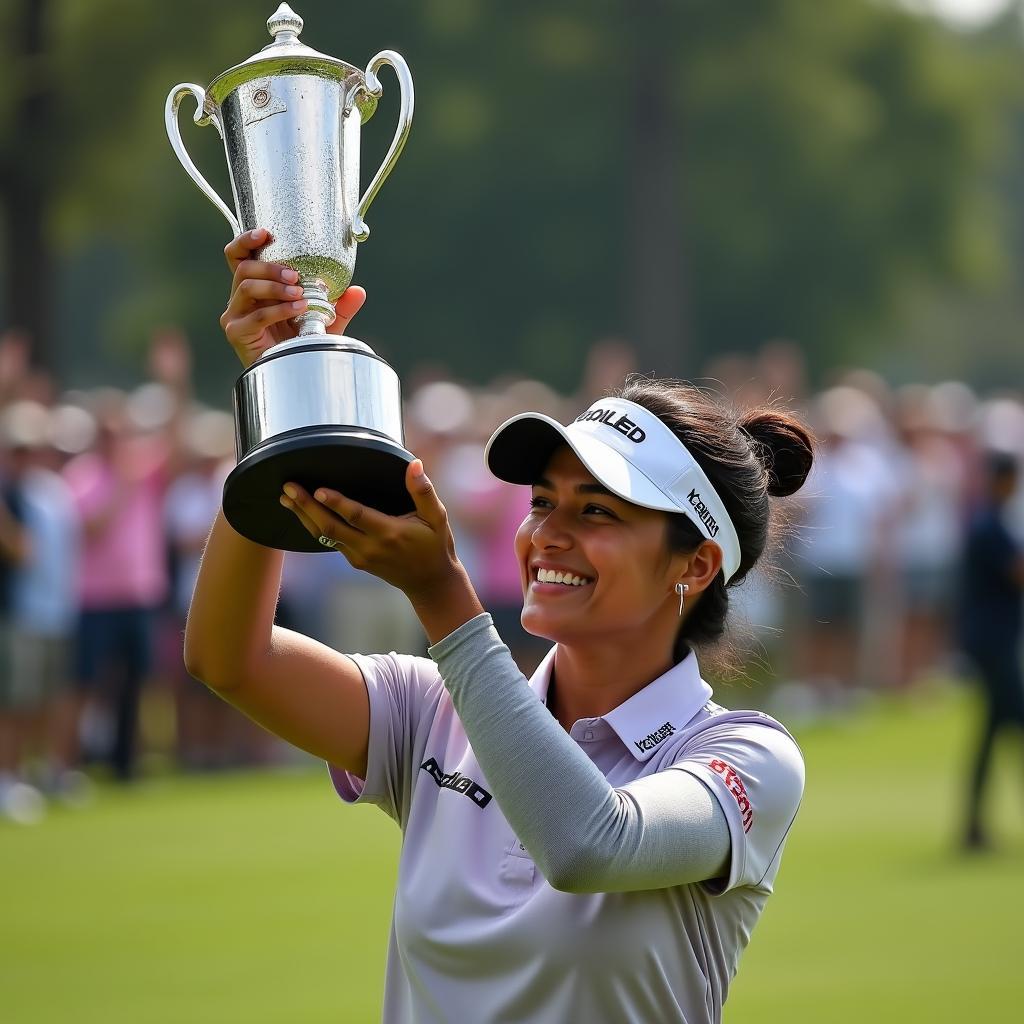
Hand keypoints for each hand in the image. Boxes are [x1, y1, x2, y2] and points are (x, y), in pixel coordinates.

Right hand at [220, 227, 366, 367]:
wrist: (296, 374)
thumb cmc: (302, 343)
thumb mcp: (324, 320)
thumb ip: (339, 306)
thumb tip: (358, 291)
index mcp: (255, 287)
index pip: (238, 256)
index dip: (246, 240)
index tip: (266, 233)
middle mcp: (240, 298)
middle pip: (244, 268)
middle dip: (270, 267)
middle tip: (296, 275)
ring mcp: (235, 315)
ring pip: (246, 287)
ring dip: (275, 286)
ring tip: (300, 294)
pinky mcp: (237, 332)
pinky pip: (256, 315)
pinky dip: (279, 310)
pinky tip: (297, 309)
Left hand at [280, 461, 485, 642]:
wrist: (429, 582)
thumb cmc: (435, 545)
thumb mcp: (437, 517)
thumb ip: (423, 491)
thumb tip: (414, 464)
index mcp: (389, 533)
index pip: (357, 516)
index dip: (336, 503)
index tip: (318, 490)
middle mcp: (370, 547)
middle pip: (330, 527)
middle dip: (306, 507)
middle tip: (288, 488)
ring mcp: (359, 556)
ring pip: (324, 536)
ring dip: (303, 516)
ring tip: (285, 498)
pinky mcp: (354, 560)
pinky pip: (328, 541)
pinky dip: (312, 526)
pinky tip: (301, 512)